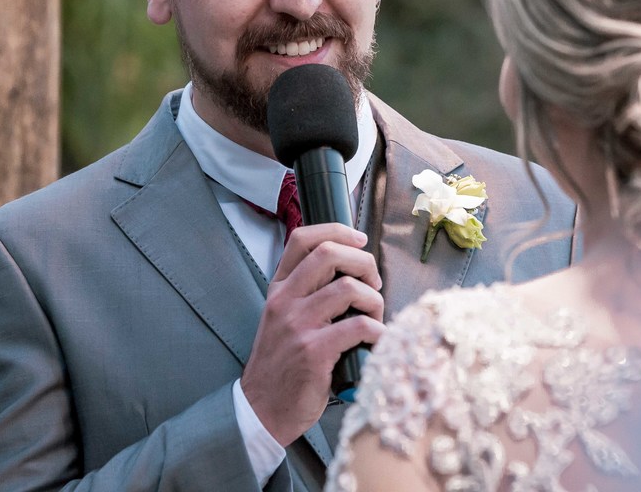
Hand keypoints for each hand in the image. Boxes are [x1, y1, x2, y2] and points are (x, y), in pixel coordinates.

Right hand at [241, 223, 384, 445]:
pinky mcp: (313, 352)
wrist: (262, 409)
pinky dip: (378, 330)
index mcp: (278, 289)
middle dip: (363, 262)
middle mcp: (285, 301)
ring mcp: (297, 325)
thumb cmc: (282, 364)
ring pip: (348, 288)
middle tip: (373, 283)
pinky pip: (359, 326)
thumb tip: (352, 272)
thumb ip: (308, 293)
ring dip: (374, 299)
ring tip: (375, 317)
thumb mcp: (283, 319)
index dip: (336, 231)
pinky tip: (377, 340)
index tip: (359, 239)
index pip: (302, 239)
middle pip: (329, 254)